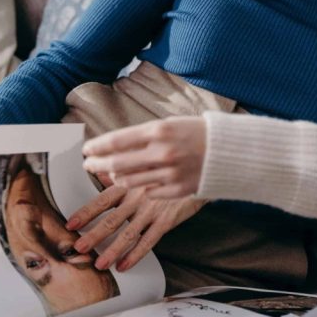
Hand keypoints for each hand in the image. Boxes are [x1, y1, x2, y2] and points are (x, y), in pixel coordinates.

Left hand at [66, 180, 205, 271]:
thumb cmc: (168, 169)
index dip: (86, 213)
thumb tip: (101, 171)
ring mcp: (152, 210)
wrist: (200, 170)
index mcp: (129, 184)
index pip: (102, 200)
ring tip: (99, 264)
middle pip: (111, 220)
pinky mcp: (167, 220)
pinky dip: (136, 254)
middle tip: (78, 249)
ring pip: (128, 233)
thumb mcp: (144, 166)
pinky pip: (149, 240)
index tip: (71, 224)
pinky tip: (125, 265)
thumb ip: (123, 173)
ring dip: (112, 250)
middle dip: (93, 235)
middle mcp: (137, 197)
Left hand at [82, 116, 205, 201]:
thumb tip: (113, 147)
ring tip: (111, 174)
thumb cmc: (196, 132)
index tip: (86, 149)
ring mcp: (170, 173)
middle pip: (117, 162)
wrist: (230, 150)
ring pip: (129, 180)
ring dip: (116, 177)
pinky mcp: (177, 190)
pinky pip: (148, 192)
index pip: (117, 140)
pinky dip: (141, 187)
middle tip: (88, 164)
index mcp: (159, 130)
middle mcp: (162, 152)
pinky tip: (140, 183)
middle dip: (96, 164)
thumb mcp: (169, 124)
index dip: (97, 146)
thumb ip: (142, 136)